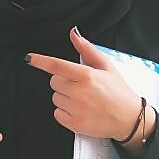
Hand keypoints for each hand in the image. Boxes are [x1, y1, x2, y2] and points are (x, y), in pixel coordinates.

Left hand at [25, 28, 154, 149]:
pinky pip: (57, 114)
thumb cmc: (119, 91)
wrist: (129, 118)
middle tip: (79, 85)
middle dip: (62, 81)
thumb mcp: (106, 66)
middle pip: (54, 82)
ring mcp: (76, 109)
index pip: (57, 65)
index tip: (29, 58)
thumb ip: (87, 49)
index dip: (40, 61)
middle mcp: (79, 92)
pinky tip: (79, 110)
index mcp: (87, 75)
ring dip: (64, 97)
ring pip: (55, 98)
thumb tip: (74, 34)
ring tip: (82, 99)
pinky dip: (65, 112)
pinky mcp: (74, 124)